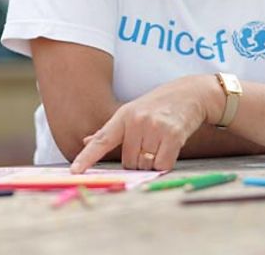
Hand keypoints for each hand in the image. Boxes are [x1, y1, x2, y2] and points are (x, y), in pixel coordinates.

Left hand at [70, 75, 218, 173]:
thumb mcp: (131, 112)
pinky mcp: (173, 135)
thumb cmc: (157, 105)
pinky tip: (169, 149)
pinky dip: (165, 164)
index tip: (75, 170)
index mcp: (123, 116)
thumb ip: (109, 131)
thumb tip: (86, 141)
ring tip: (159, 144)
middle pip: (128, 161)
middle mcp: (136, 121)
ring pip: (145, 165)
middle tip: (148, 145)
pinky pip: (162, 165)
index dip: (87, 157)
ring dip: (151, 163)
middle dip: (137, 161)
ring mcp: (155, 127)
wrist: (189, 94)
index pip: (101, 140)